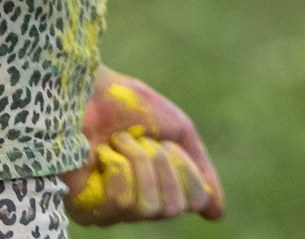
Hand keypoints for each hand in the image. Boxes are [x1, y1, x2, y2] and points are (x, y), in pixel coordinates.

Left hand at [63, 67, 222, 224]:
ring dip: (139, 161)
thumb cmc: (130, 106)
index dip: (187, 169)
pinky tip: (102, 153)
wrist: (89, 91)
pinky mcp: (87, 210)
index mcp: (161, 188)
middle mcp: (138, 207)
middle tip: (145, 140)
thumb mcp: (178, 131)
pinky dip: (119, 167)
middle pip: (173, 208)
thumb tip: (217, 214)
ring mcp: (111, 213)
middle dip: (164, 164)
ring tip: (120, 141)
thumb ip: (199, 170)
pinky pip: (122, 203)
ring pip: (149, 207)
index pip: (193, 202)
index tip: (168, 143)